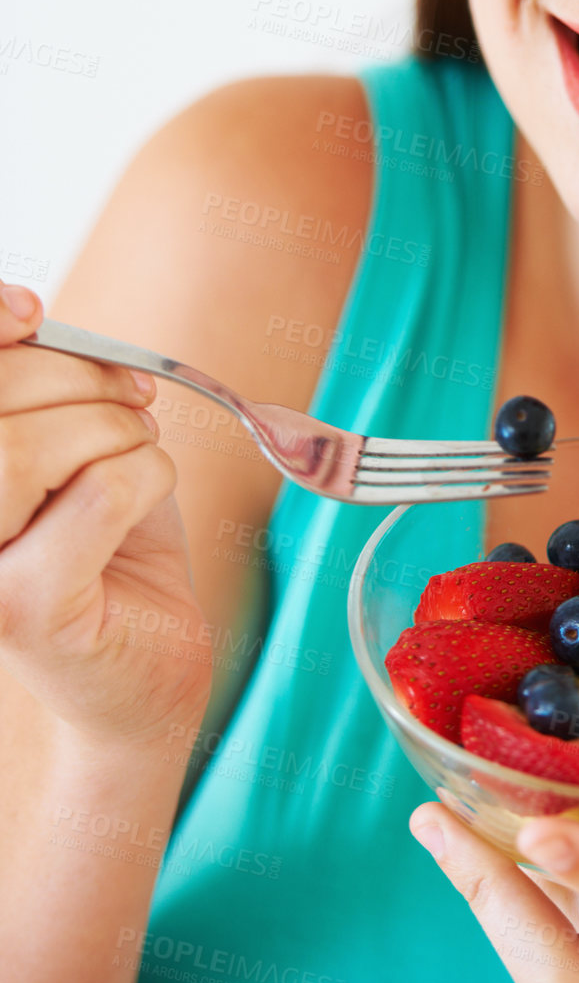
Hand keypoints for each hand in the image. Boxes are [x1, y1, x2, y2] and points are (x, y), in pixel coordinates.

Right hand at [0, 283, 211, 743]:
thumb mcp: (69, 449)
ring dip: (114, 431)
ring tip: (137, 452)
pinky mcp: (25, 610)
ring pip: (33, 446)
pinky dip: (148, 473)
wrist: (144, 669)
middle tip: (132, 399)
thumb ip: (38, 390)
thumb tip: (25, 313)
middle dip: (80, 378)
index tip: (32, 314)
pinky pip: (101, 491)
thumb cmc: (105, 547)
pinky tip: (149, 495)